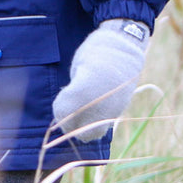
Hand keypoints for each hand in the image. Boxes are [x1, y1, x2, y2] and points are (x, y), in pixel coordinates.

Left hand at [52, 19, 148, 141]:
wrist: (123, 49)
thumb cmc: (95, 54)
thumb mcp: (78, 69)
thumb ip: (72, 92)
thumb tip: (67, 111)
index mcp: (81, 91)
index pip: (62, 114)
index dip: (59, 111)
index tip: (61, 102)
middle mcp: (96, 105)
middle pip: (77, 130)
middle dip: (69, 124)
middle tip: (67, 112)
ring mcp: (110, 110)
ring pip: (93, 133)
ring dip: (83, 127)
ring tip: (80, 113)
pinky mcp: (120, 111)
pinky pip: (104, 125)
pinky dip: (95, 122)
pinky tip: (93, 110)